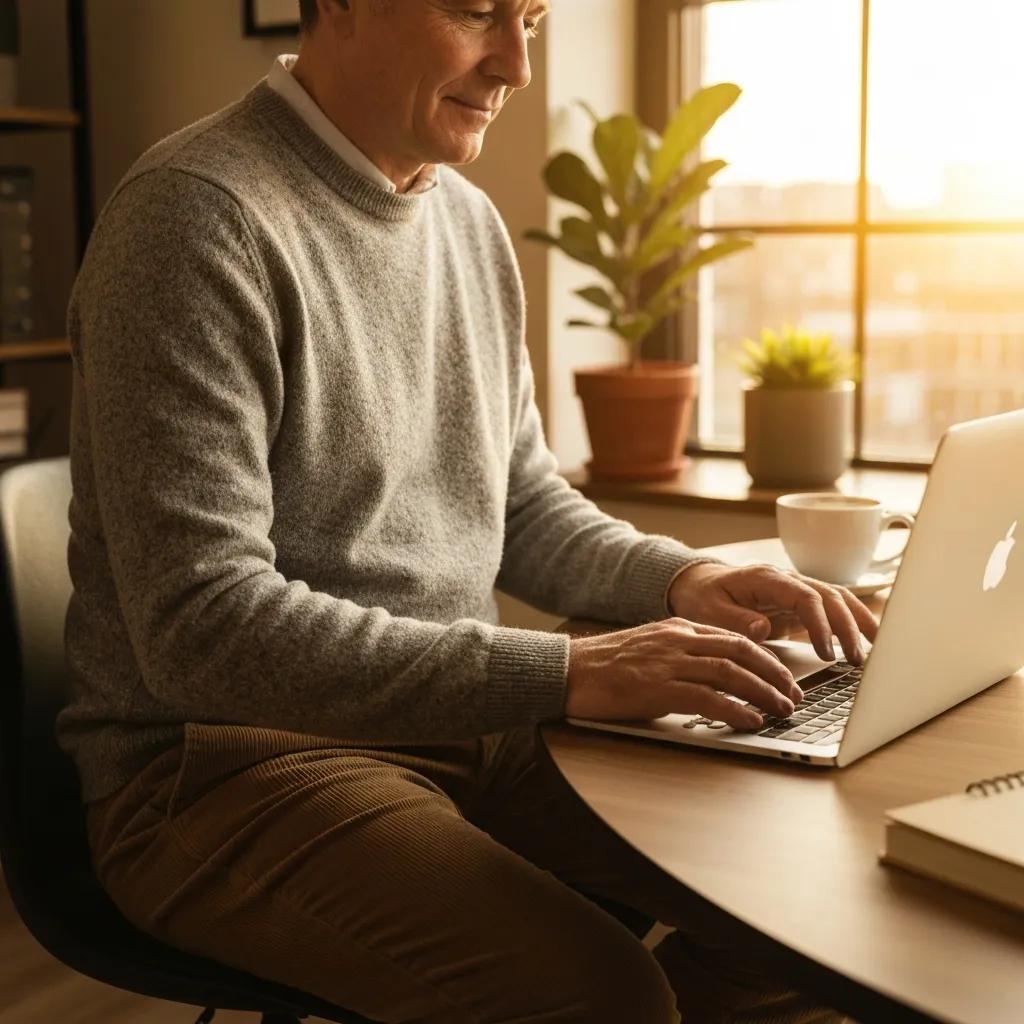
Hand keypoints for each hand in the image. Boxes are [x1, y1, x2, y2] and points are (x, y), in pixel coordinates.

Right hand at [565, 618, 803, 728]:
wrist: (568, 671)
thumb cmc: (604, 666)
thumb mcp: (648, 648)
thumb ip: (679, 655)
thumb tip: (712, 678)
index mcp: (677, 629)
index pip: (732, 638)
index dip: (764, 658)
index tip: (782, 676)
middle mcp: (677, 641)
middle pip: (740, 652)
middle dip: (773, 674)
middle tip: (794, 695)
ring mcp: (668, 663)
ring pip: (730, 673)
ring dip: (763, 693)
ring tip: (782, 710)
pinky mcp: (657, 688)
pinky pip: (707, 698)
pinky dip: (735, 710)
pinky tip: (750, 721)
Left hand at [667, 562, 878, 664]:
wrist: (698, 584)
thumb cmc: (702, 596)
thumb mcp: (708, 610)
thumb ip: (734, 620)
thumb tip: (763, 629)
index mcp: (765, 578)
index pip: (805, 597)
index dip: (820, 624)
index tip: (827, 652)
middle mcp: (786, 579)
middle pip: (829, 596)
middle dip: (847, 626)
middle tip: (856, 659)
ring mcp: (795, 589)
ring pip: (837, 598)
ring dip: (858, 621)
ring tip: (875, 649)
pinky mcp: (799, 602)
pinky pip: (831, 608)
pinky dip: (851, 621)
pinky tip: (867, 640)